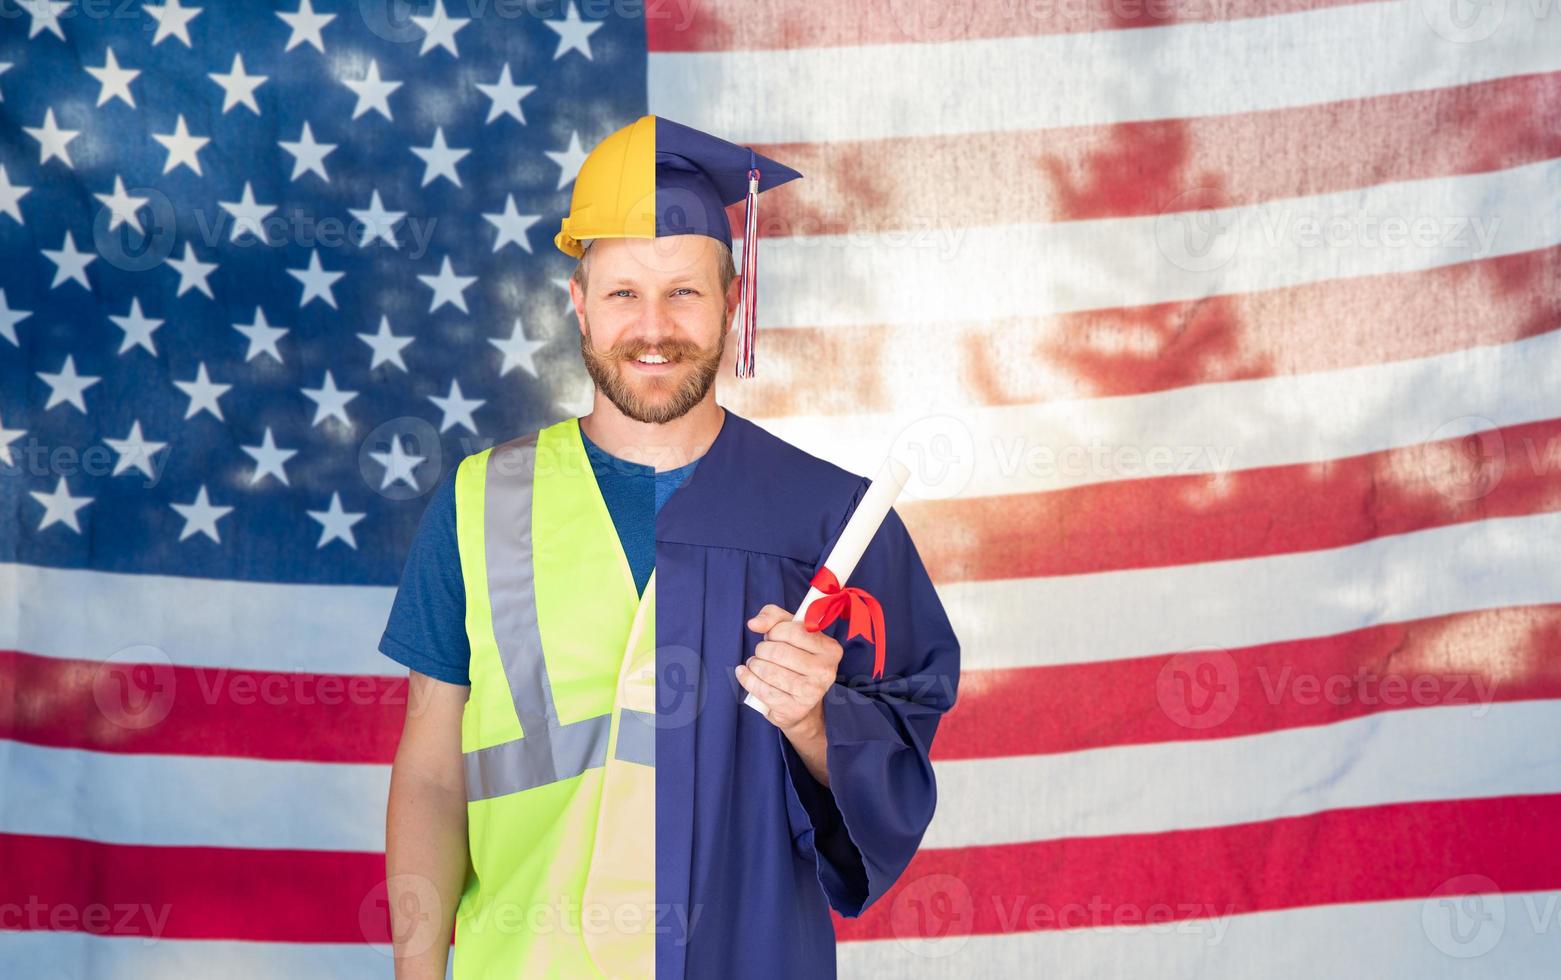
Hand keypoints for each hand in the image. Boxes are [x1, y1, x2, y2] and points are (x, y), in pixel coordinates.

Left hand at [739, 603, 842, 735]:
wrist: (801, 704)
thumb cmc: (795, 661)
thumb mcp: (789, 632)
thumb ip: (773, 616)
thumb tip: (753, 624)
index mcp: (830, 649)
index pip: (795, 631)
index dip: (775, 631)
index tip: (772, 637)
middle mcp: (826, 671)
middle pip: (779, 652)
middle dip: (762, 650)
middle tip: (761, 653)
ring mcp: (812, 692)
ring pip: (769, 671)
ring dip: (754, 665)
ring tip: (754, 664)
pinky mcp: (795, 710)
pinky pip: (763, 690)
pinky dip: (747, 679)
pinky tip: (744, 674)